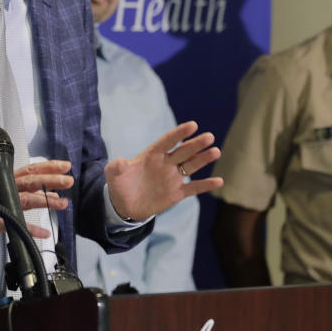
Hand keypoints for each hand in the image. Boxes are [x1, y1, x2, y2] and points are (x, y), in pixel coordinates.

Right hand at [0, 160, 73, 240]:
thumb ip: (21, 191)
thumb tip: (44, 191)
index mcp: (5, 181)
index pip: (30, 169)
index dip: (48, 166)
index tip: (65, 166)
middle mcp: (2, 189)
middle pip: (30, 181)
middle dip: (50, 180)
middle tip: (69, 181)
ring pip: (23, 199)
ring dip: (44, 201)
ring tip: (61, 203)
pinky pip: (12, 223)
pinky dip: (29, 229)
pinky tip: (42, 232)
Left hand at [106, 121, 222, 220]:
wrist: (124, 205)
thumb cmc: (119, 185)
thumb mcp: (113, 176)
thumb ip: (116, 168)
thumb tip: (120, 161)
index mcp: (152, 155)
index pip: (168, 141)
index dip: (179, 133)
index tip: (193, 125)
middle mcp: (165, 163)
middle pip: (183, 151)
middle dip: (195, 144)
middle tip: (209, 136)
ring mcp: (172, 177)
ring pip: (191, 166)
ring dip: (203, 159)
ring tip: (216, 151)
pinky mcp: (176, 193)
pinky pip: (193, 188)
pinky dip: (205, 185)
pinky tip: (219, 181)